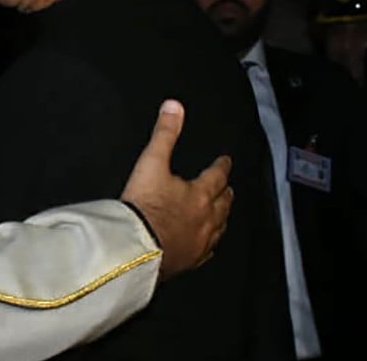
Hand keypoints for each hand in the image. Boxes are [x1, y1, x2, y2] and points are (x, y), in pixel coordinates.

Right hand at [120, 100, 233, 280]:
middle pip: (223, 204)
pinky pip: (206, 251)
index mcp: (201, 194)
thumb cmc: (145, 204)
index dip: (222, 166)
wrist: (137, 247)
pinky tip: (206, 245)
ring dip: (222, 218)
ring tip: (222, 214)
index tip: (225, 161)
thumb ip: (164, 134)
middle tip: (229, 188)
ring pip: (219, 229)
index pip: (217, 176)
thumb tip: (174, 105)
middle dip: (227, 194)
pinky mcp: (189, 261)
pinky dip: (208, 244)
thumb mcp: (151, 163)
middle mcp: (207, 219)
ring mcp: (200, 243)